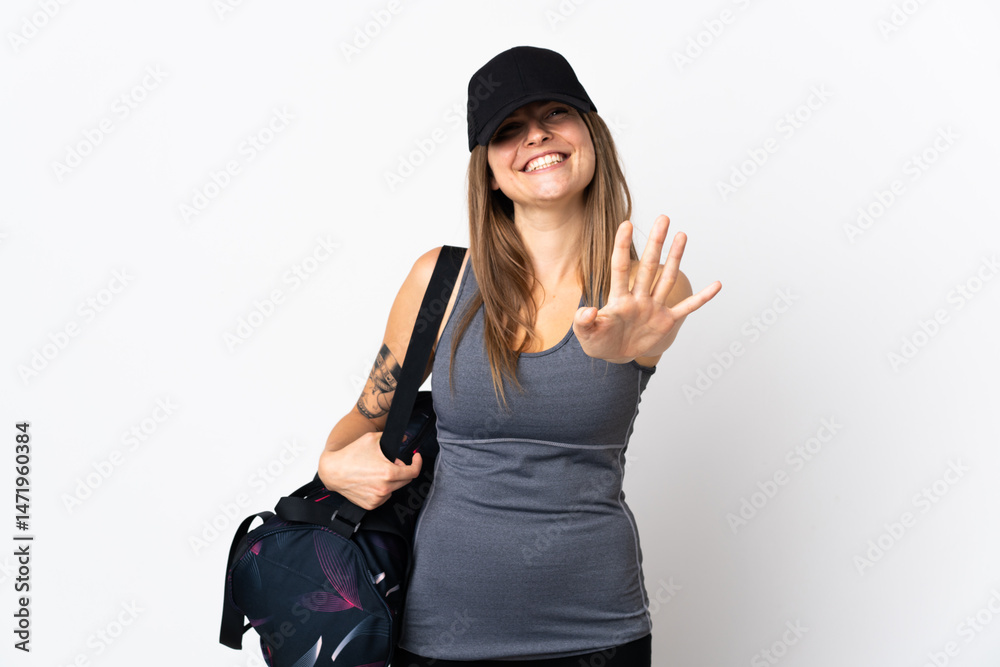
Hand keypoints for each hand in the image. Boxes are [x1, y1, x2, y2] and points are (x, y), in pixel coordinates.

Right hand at [317, 431, 422, 510]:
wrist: (332, 471)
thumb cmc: (350, 455)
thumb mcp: (372, 439)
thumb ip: (391, 437)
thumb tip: (404, 438)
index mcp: (388, 473)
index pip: (413, 472)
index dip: (417, 463)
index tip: (416, 458)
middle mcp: (384, 489)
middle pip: (405, 480)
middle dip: (402, 469)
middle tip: (391, 462)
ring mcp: (377, 498)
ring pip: (394, 488)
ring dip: (391, 480)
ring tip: (378, 471)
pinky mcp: (370, 505)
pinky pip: (384, 497)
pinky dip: (382, 489)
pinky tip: (372, 481)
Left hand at [573, 215, 721, 363]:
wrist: (614, 354)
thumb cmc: (598, 341)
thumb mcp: (585, 333)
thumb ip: (583, 322)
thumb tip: (587, 310)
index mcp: (618, 298)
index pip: (619, 268)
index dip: (622, 246)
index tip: (626, 224)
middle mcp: (638, 298)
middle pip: (648, 266)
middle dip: (655, 243)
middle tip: (663, 218)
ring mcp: (653, 307)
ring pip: (666, 278)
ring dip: (675, 257)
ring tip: (681, 234)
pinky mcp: (665, 321)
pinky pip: (687, 307)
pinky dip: (702, 298)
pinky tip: (716, 284)